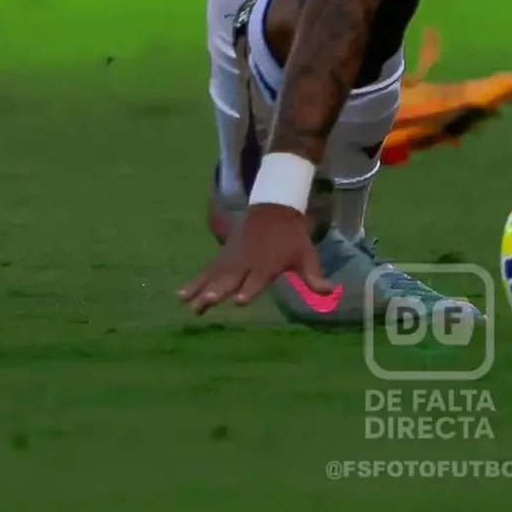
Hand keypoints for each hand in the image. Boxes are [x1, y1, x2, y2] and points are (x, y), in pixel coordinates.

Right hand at [180, 202, 328, 314]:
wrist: (273, 207)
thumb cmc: (292, 237)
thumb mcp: (306, 254)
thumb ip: (314, 276)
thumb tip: (330, 292)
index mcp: (267, 265)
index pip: (257, 279)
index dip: (250, 290)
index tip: (240, 300)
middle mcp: (246, 263)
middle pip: (231, 278)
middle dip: (220, 290)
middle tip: (208, 301)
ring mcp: (232, 259)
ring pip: (215, 276)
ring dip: (202, 289)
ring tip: (189, 304)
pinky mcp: (222, 256)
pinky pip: (206, 271)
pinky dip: (194, 282)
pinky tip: (180, 295)